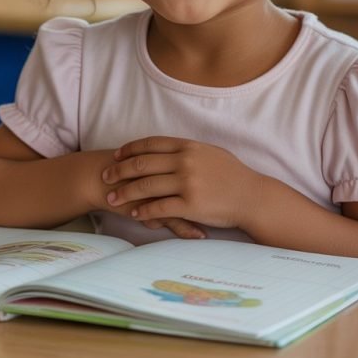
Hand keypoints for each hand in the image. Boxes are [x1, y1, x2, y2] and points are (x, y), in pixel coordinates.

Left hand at [103, 136, 260, 227]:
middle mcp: (185, 162)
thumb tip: (169, 148)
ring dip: (125, 193)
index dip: (130, 149)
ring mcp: (187, 183)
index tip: (116, 155)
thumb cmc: (233, 175)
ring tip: (112, 199)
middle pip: (142, 163)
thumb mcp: (211, 153)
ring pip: (146, 186)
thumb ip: (188, 150)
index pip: (151, 144)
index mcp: (189, 146)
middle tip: (104, 177)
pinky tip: (134, 214)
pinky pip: (159, 208)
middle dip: (119, 170)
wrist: (252, 197)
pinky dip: (143, 211)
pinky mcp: (190, 205)